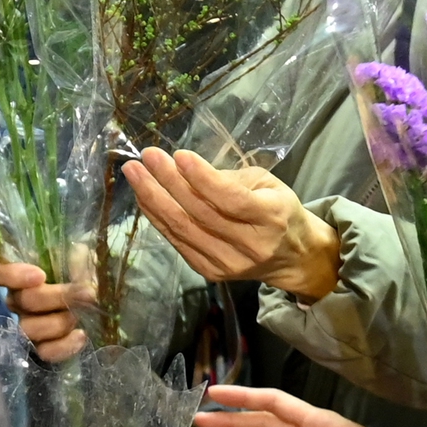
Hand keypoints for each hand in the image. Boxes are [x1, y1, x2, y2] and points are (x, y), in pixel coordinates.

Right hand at [0, 256, 94, 362]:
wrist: (95, 303)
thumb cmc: (82, 273)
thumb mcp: (81, 257)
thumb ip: (76, 257)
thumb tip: (77, 265)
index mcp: (20, 275)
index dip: (11, 275)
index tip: (39, 276)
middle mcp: (17, 300)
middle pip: (22, 301)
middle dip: (55, 297)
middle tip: (85, 293)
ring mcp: (28, 325)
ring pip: (29, 329)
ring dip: (58, 322)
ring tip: (79, 315)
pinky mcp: (42, 347)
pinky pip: (44, 352)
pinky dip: (63, 346)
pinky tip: (80, 336)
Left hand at [121, 148, 339, 300]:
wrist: (292, 257)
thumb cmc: (278, 210)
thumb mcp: (268, 184)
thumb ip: (230, 178)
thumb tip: (184, 169)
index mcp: (271, 218)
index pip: (231, 200)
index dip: (202, 178)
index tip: (178, 155)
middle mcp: (250, 246)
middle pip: (200, 213)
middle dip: (167, 182)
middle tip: (145, 157)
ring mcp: (227, 264)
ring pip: (183, 229)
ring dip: (153, 199)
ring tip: (135, 173)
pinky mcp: (210, 272)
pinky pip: (177, 242)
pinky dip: (157, 217)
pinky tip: (144, 196)